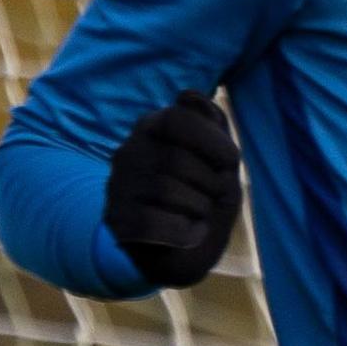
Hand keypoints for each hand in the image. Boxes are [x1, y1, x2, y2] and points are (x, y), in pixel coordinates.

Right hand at [102, 90, 242, 287]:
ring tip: (199, 213)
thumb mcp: (219, 158)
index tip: (230, 161)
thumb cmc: (205, 194)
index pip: (176, 118)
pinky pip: (154, 224)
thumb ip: (212, 125)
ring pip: (166, 192)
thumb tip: (187, 94)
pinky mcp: (116, 222)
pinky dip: (183, 232)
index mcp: (152, 128)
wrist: (184, 250)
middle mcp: (127, 153)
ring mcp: (117, 188)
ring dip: (199, 208)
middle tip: (214, 195)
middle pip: (176, 159)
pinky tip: (188, 231)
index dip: (211, 139)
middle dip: (210, 182)